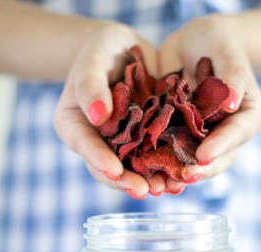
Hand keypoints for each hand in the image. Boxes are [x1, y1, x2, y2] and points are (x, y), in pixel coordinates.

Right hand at [53, 23, 166, 199]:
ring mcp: (123, 146)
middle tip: (145, 190)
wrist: (126, 51)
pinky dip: (170, 168)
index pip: (84, 145)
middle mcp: (98, 142)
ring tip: (169, 188)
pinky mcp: (147, 142)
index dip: (98, 160)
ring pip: (135, 170)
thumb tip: (98, 115)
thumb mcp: (92, 59)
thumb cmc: (101, 50)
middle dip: (128, 181)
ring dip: (152, 181)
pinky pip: (157, 159)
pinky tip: (185, 175)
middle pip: (109, 168)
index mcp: (74, 126)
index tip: (113, 170)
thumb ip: (90, 84)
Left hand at [159, 14, 260, 180]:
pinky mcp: (180, 138)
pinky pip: (172, 155)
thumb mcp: (226, 49)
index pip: (236, 134)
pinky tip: (145, 172)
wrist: (193, 43)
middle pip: (217, 158)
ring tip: (163, 185)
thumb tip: (230, 103)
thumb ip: (232, 75)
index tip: (203, 156)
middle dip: (199, 169)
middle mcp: (227, 133)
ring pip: (194, 163)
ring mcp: (204, 139)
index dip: (220, 146)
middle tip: (182, 177)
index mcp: (246, 115)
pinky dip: (160, 165)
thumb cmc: (217, 40)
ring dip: (178, 175)